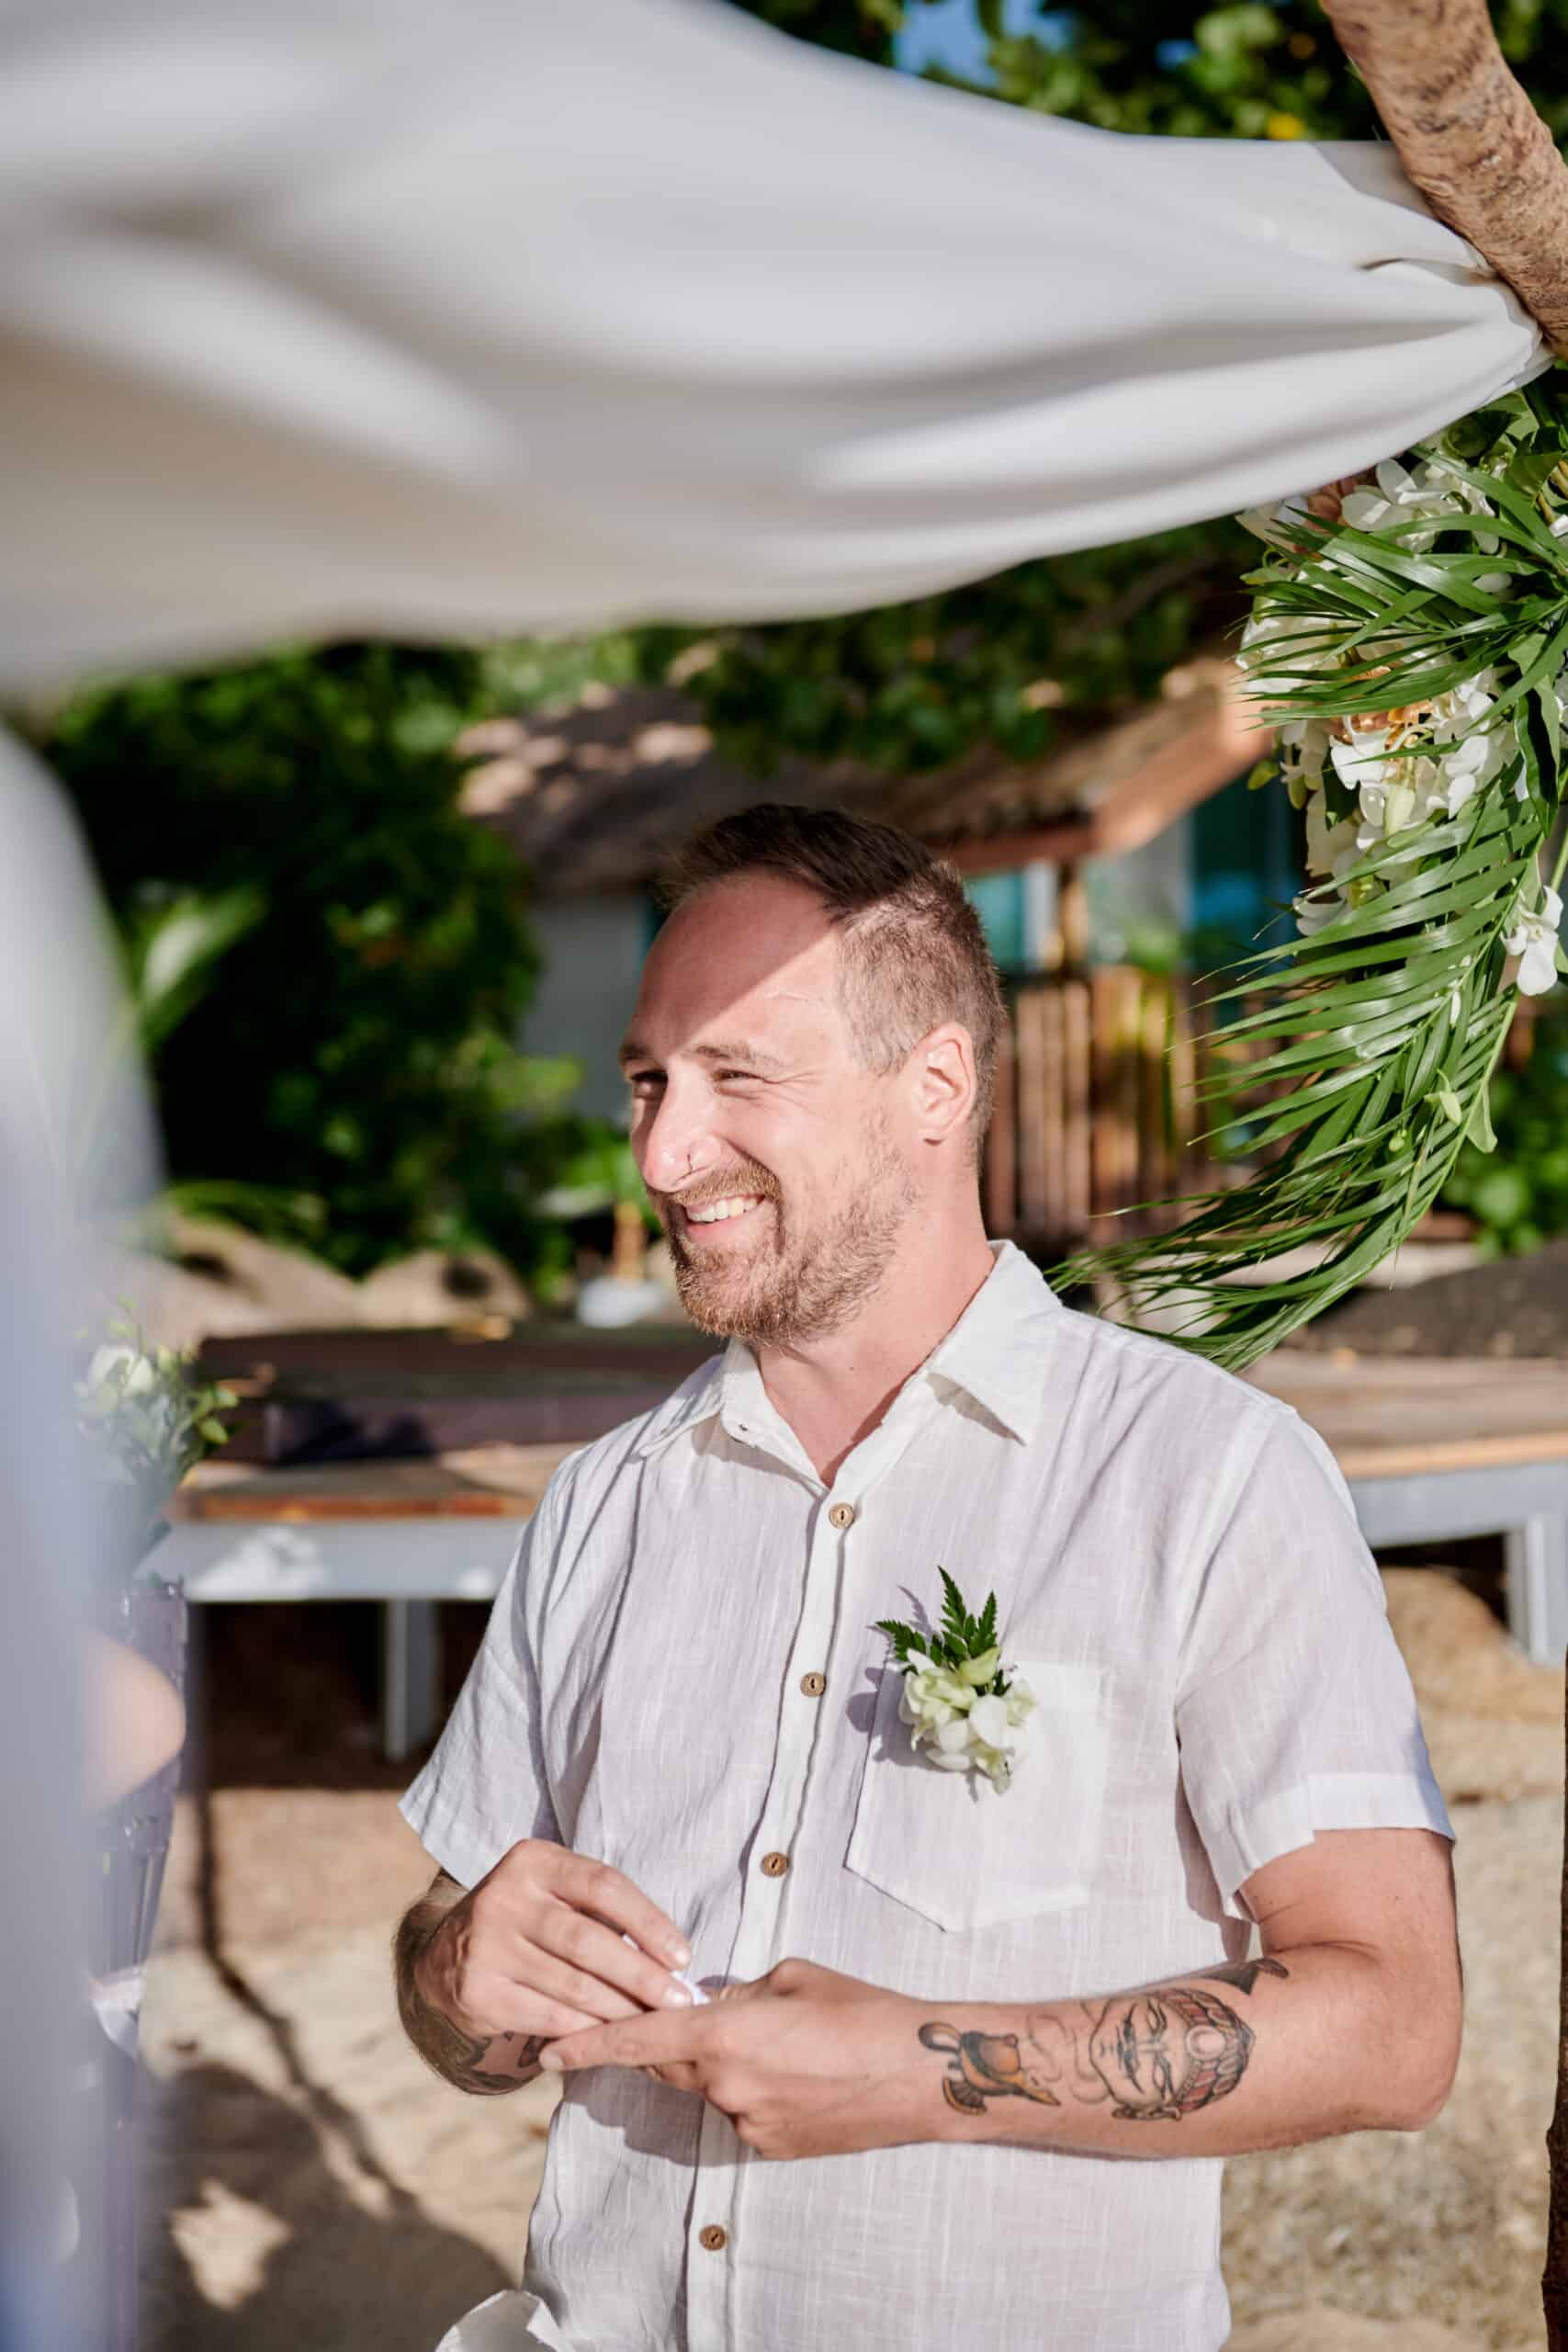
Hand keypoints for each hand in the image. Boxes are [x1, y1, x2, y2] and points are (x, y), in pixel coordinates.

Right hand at [417, 1839, 694, 2045]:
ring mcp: (487, 1945)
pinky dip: (586, 2030)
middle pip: (589, 1940)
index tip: (682, 1956)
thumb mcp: (555, 1893)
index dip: (649, 1922)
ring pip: (572, 1985)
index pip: (603, 1886)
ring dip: (621, 2009)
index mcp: (533, 1861)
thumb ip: (602, 1912)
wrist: (444, 1956)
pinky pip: (548, 2016)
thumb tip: (670, 1958)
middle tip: (678, 2000)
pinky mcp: (479, 1991)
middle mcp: (505, 1897)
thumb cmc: (528, 1920)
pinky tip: (611, 2037)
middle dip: (641, 1974)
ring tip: (652, 2022)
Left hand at [540, 1957, 925, 2158]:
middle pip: (668, 2067)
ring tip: (784, 2042)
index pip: (637, 2041)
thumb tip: (714, 2006)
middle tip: (685, 2016)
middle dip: (665, 2044)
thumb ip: (738, 1993)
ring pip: (710, 2088)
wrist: (917, 2073)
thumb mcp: (791, 1978)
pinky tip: (798, 2071)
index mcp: (725, 2034)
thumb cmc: (860, 2011)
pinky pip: (741, 2110)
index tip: (547, 2051)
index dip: (588, 2044)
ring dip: (722, 2064)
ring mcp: (748, 2122)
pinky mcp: (771, 2146)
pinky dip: (752, 2088)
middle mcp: (726, 2085)